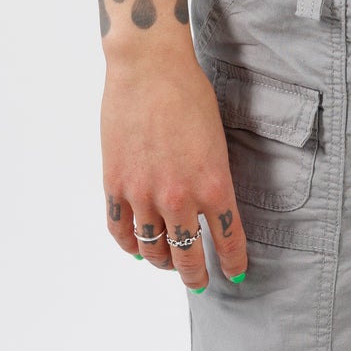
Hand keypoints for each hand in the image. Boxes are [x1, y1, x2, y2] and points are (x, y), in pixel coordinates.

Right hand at [101, 50, 248, 291]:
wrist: (149, 68)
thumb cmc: (189, 94)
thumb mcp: (216, 139)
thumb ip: (212, 177)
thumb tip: (209, 206)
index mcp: (213, 183)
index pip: (228, 238)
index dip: (232, 262)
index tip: (235, 274)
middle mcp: (179, 197)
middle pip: (188, 255)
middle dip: (196, 275)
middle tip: (200, 282)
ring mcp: (143, 194)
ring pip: (153, 249)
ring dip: (163, 262)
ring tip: (168, 263)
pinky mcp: (115, 185)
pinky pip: (121, 231)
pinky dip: (130, 245)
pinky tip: (138, 247)